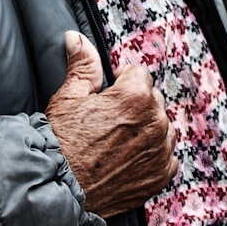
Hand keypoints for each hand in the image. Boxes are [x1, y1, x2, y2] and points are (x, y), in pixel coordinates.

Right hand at [45, 31, 177, 218]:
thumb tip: (76, 38)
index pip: (138, 73)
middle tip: (108, 119)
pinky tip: (129, 156)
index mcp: (135, 96)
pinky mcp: (161, 175)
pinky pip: (167, 154)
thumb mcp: (68, 96)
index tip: (106, 96)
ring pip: (161, 125)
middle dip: (134, 104)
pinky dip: (152, 154)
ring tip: (117, 139)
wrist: (60, 188)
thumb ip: (82, 65)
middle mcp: (155, 121)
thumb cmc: (61, 140)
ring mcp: (161, 150)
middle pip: (152, 99)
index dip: (119, 82)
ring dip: (146, 128)